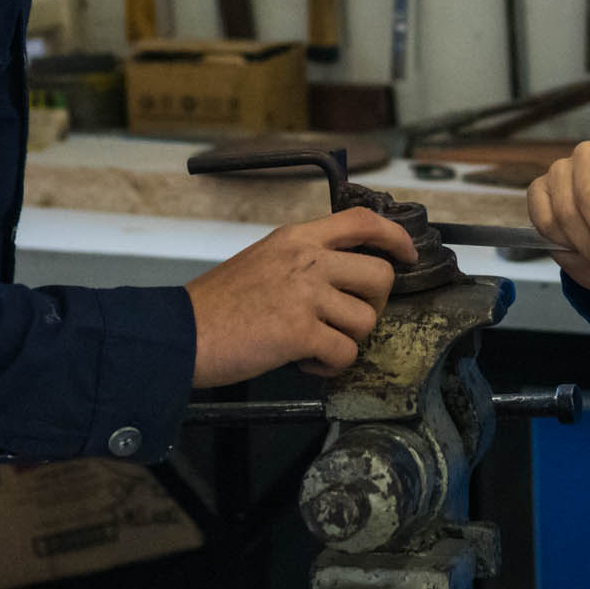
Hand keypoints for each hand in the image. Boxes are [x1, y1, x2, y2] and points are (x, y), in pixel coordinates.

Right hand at [186, 208, 416, 386]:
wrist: (181, 333)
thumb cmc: (216, 305)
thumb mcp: (262, 259)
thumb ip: (303, 260)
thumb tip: (341, 278)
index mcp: (297, 238)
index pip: (362, 221)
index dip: (395, 237)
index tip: (408, 253)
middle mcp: (307, 259)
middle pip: (381, 275)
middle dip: (372, 305)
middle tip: (345, 320)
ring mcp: (305, 294)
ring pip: (366, 320)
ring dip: (346, 340)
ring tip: (314, 345)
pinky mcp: (300, 331)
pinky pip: (344, 353)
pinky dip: (329, 366)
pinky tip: (304, 362)